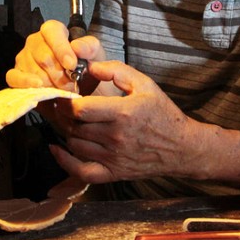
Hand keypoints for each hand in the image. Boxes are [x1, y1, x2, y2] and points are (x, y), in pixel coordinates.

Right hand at [6, 20, 104, 89]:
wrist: (82, 91)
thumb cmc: (86, 69)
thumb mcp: (95, 55)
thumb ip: (89, 47)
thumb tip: (76, 47)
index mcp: (54, 32)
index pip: (52, 31)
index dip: (61, 48)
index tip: (71, 65)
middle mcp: (35, 42)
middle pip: (43, 55)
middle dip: (59, 73)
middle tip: (71, 84)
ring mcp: (23, 58)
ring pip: (32, 69)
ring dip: (49, 83)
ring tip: (61, 90)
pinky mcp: (15, 74)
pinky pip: (14, 77)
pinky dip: (25, 83)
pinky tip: (38, 87)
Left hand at [47, 60, 203, 183]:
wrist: (182, 148)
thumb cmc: (162, 113)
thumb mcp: (145, 84)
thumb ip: (116, 71)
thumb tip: (90, 67)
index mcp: (122, 113)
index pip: (80, 110)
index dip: (64, 102)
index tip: (60, 95)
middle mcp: (115, 137)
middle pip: (74, 126)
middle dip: (62, 115)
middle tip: (60, 106)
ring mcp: (114, 158)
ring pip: (75, 145)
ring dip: (66, 132)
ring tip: (67, 120)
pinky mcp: (114, 173)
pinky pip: (82, 172)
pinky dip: (65, 161)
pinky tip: (56, 149)